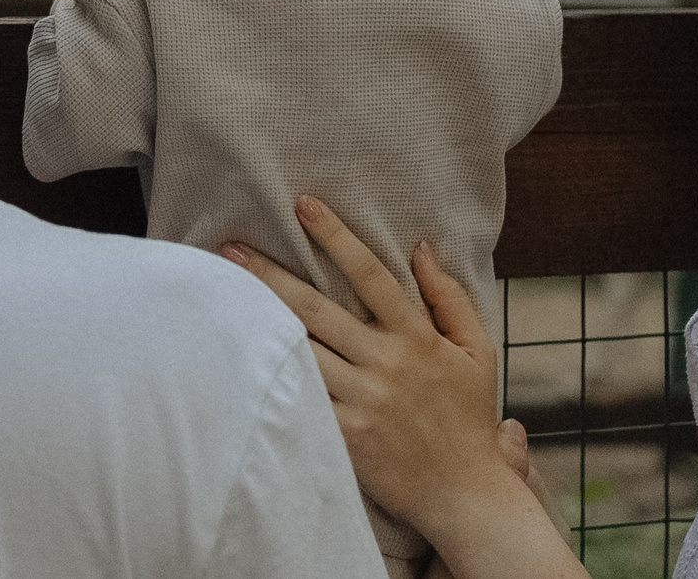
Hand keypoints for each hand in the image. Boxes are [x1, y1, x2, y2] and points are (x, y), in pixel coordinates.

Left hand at [226, 195, 583, 577]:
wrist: (464, 493)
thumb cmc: (469, 418)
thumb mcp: (477, 351)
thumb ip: (449, 297)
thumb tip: (421, 247)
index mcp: (416, 337)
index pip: (370, 274)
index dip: (336, 236)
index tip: (304, 204)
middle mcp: (384, 363)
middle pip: (316, 308)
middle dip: (270, 273)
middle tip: (230, 246)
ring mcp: (361, 400)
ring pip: (300, 349)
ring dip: (259, 319)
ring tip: (221, 292)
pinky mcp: (343, 434)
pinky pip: (300, 397)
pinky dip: (270, 375)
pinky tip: (238, 355)